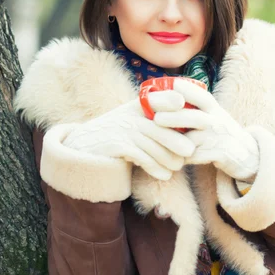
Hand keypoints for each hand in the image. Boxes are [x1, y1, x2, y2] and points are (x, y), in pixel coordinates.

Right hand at [63, 91, 193, 180]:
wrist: (84, 147)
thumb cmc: (117, 133)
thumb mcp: (133, 118)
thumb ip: (154, 117)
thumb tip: (186, 125)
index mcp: (137, 105)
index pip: (159, 99)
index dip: (173, 102)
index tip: (189, 111)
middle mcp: (131, 114)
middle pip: (162, 128)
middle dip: (178, 141)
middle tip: (190, 152)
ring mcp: (125, 129)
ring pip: (156, 146)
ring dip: (169, 159)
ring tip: (177, 166)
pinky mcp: (119, 145)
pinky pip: (144, 158)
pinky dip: (156, 168)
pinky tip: (164, 174)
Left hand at [153, 79, 259, 180]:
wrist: (247, 155)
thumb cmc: (222, 133)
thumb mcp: (214, 115)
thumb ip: (196, 107)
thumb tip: (168, 93)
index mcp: (216, 109)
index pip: (203, 96)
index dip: (188, 90)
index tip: (173, 84)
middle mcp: (219, 122)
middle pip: (194, 117)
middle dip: (174, 117)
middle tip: (156, 117)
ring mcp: (219, 139)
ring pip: (193, 139)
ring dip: (174, 138)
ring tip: (159, 138)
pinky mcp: (219, 155)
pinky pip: (195, 157)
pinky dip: (180, 157)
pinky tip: (167, 156)